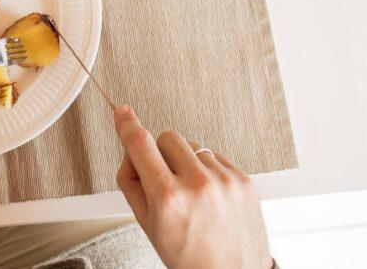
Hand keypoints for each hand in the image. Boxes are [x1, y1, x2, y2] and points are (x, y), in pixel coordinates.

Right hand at [114, 105, 272, 268]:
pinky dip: (207, 170)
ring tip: (191, 193)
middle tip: (163, 178)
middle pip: (167, 138)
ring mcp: (225, 181)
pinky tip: (208, 195)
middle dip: (160, 153)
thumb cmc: (189, 256)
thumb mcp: (146, 224)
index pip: (140, 145)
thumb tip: (129, 148)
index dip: (127, 125)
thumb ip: (131, 182)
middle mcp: (198, 185)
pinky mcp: (243, 180)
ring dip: (185, 162)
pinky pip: (215, 157)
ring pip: (192, 146)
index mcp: (168, 199)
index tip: (122, 113)